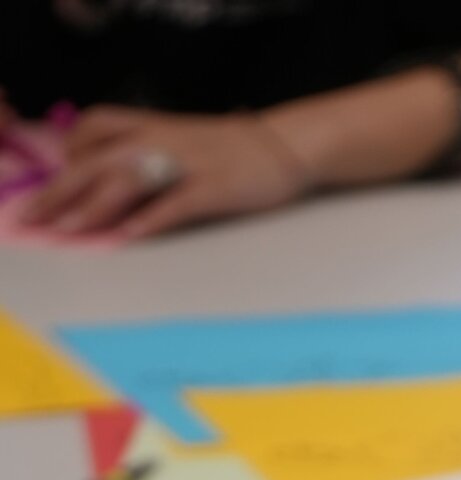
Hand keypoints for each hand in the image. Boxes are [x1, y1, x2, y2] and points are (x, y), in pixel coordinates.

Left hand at [20, 107, 310, 239]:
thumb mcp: (185, 142)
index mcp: (154, 126)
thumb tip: (122, 180)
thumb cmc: (234, 151)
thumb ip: (152, 155)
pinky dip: (149, 220)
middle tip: (38, 217)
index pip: (93, 128)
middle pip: (97, 158)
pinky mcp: (213, 189)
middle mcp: (162, 140)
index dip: (68, 153)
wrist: (285, 145)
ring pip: (128, 179)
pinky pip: (174, 204)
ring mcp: (187, 164)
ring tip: (71, 229)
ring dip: (95, 205)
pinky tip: (128, 237)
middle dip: (63, 188)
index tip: (54, 182)